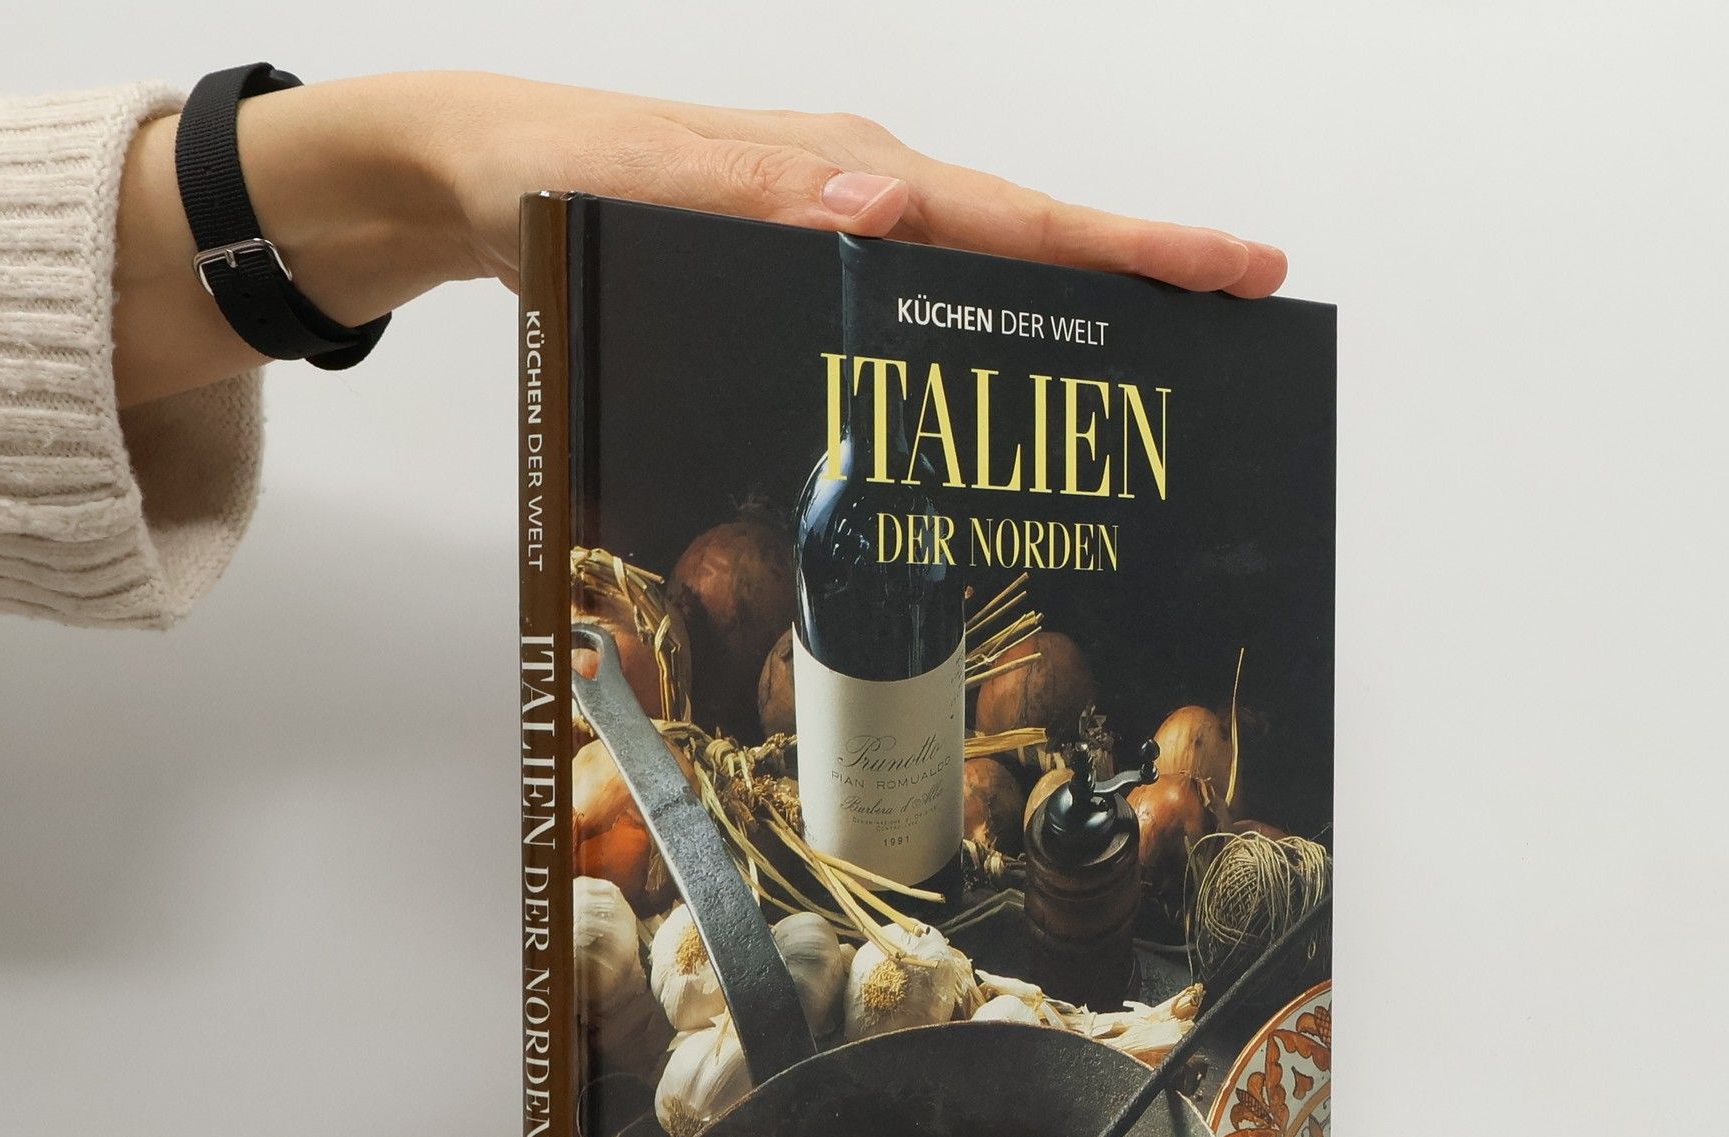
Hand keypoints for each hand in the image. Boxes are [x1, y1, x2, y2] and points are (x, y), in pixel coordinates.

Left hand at [423, 75, 1284, 299]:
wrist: (484, 178)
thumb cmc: (555, 180)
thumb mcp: (643, 191)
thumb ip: (755, 199)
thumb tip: (885, 212)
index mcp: (845, 173)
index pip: (1014, 216)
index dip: (1128, 247)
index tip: (1230, 264)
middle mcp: (861, 191)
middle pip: (1027, 237)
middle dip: (1141, 270)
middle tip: (1244, 302)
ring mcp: (841, 222)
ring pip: (985, 267)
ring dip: (1073, 302)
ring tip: (1161, 349)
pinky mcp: (810, 256)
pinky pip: (924, 292)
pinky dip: (984, 324)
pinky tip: (1005, 370)